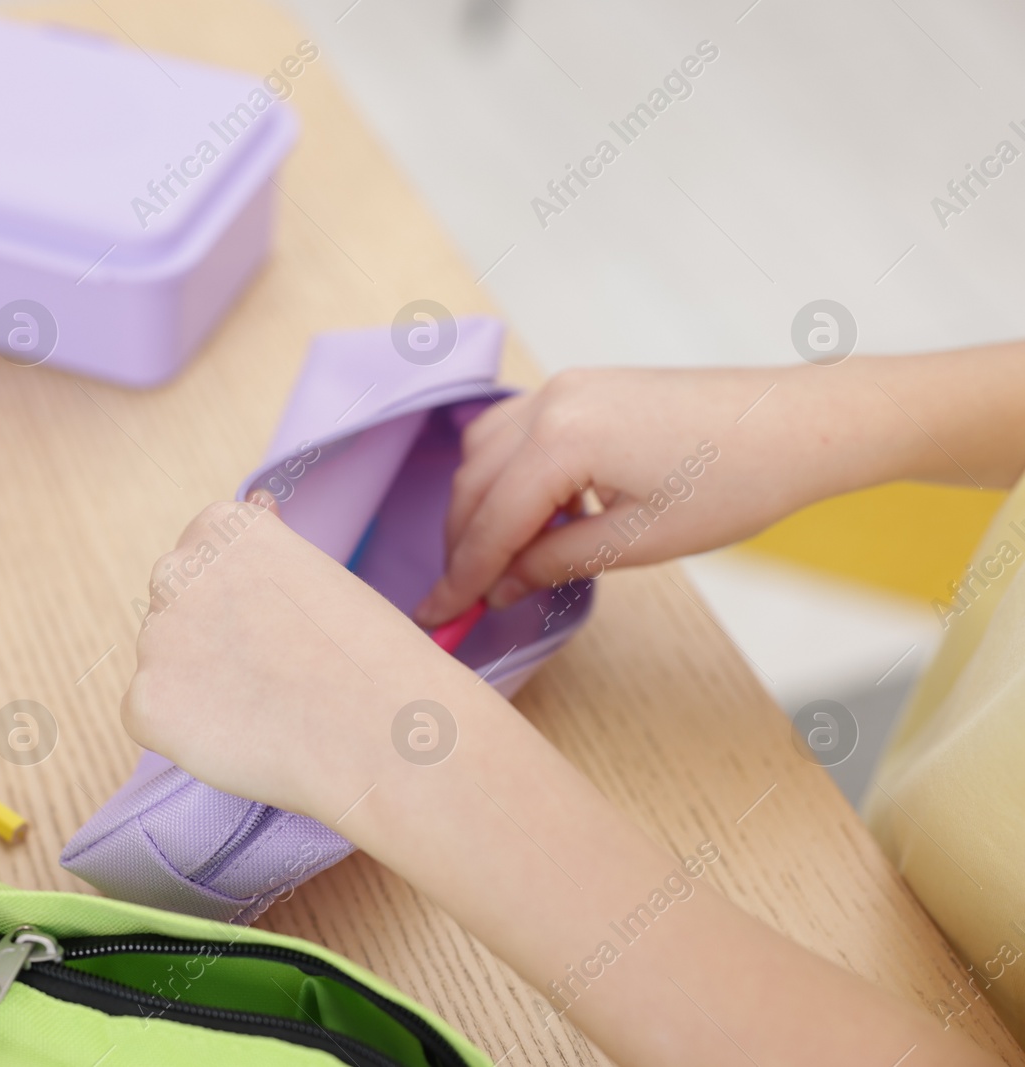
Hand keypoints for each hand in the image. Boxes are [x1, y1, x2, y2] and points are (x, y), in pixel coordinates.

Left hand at [122, 496, 467, 822]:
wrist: (379, 729)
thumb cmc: (367, 651)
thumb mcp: (316, 568)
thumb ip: (265, 547)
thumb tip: (257, 501)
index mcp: (220, 526)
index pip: (202, 563)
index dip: (242, 607)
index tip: (281, 628)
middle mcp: (175, 570)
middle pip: (175, 609)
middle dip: (210, 640)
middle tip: (273, 674)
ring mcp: (153, 638)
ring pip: (164, 664)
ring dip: (198, 685)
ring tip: (265, 707)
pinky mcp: (144, 703)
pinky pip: (152, 718)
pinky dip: (185, 734)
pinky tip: (241, 737)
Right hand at [414, 366, 883, 626]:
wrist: (799, 423)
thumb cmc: (736, 482)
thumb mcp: (639, 541)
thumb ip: (555, 561)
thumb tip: (498, 586)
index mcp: (563, 440)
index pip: (490, 521)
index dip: (460, 577)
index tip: (436, 617)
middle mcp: (551, 402)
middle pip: (473, 483)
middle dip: (461, 545)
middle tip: (458, 600)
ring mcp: (564, 387)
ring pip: (483, 453)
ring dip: (477, 508)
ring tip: (495, 563)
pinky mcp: (581, 386)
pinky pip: (513, 432)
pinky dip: (504, 476)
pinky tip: (529, 516)